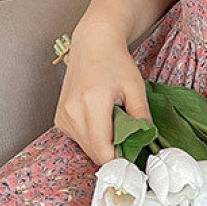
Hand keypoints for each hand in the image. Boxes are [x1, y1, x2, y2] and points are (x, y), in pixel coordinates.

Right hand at [54, 17, 149, 165]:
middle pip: (94, 152)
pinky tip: (103, 122)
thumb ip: (141, 116)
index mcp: (91, 103)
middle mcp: (72, 112)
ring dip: (103, 145)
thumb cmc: (115, 62)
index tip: (135, 160)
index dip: (120, 160)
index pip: (102, 150)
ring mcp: (63, 116)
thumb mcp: (136, 88)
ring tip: (116, 124)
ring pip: (86, 148)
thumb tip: (147, 141)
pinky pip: (79, 139)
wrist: (93, 45)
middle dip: (114, 153)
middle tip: (131, 141)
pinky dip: (93, 138)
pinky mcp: (60, 119)